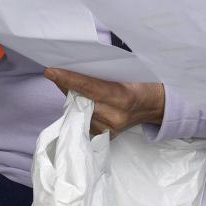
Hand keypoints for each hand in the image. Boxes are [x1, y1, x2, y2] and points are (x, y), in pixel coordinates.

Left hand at [43, 69, 165, 135]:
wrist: (156, 105)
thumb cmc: (143, 83)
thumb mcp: (127, 72)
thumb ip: (103, 74)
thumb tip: (74, 69)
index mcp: (123, 97)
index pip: (89, 87)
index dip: (68, 79)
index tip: (50, 71)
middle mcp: (114, 116)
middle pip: (80, 100)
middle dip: (66, 86)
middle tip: (56, 73)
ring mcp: (109, 129)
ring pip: (79, 111)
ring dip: (73, 98)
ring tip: (73, 85)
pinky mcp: (105, 136)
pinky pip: (84, 120)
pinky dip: (80, 109)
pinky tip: (83, 101)